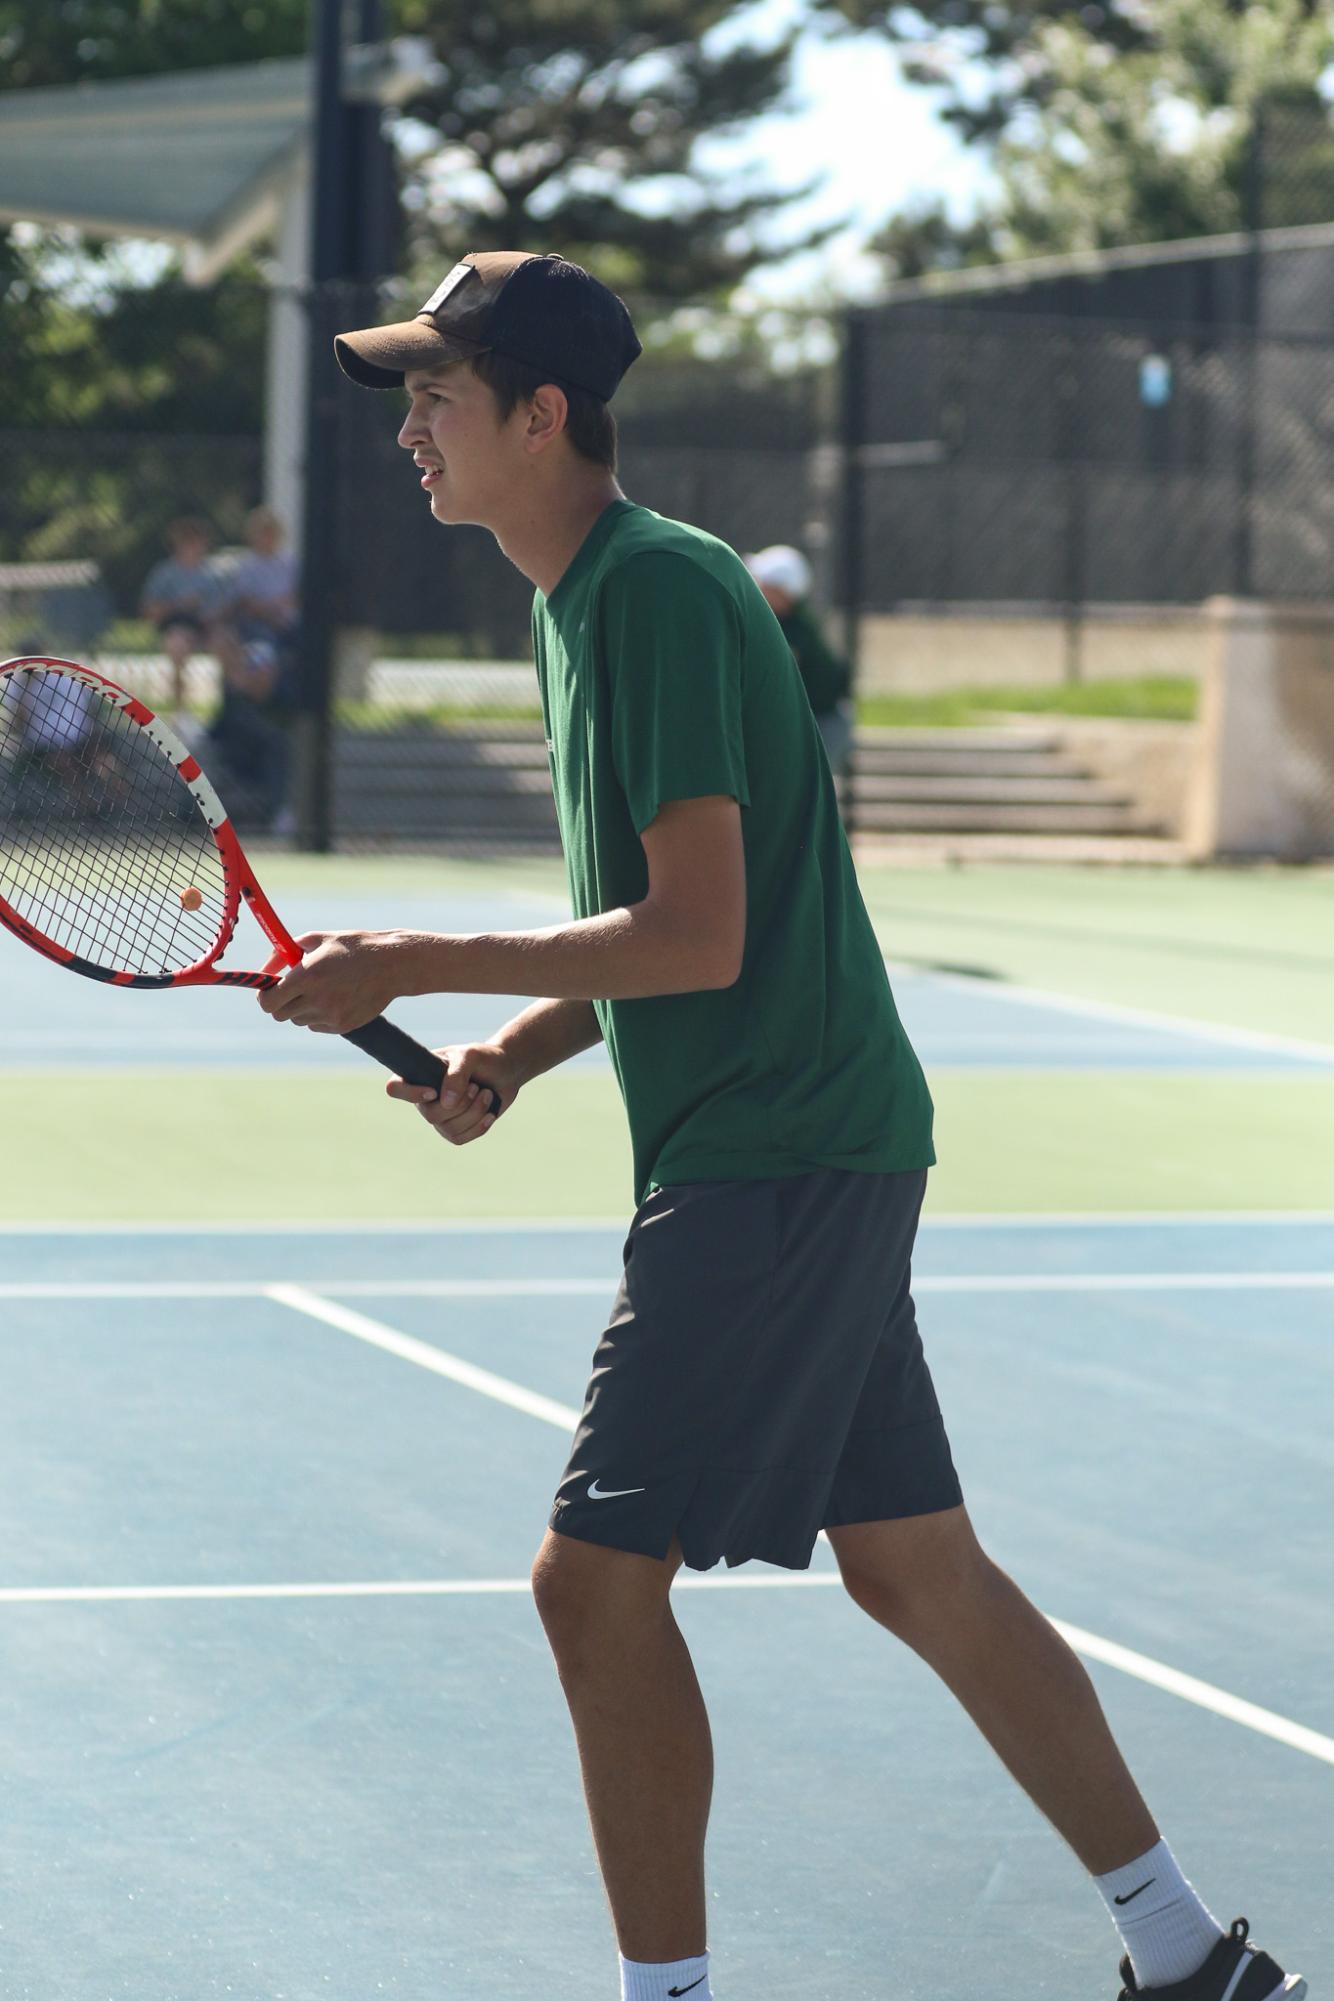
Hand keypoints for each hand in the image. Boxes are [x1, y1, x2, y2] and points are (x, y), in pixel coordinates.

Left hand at [257, 930, 405, 1033]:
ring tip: (321, 990)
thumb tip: (262, 971)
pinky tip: (336, 998)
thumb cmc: (352, 947)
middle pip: (279, 1014)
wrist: (392, 964)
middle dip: (281, 1003)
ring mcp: (331, 1016)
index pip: (268, 1002)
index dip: (265, 997)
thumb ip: (283, 954)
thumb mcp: (316, 940)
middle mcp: (317, 999)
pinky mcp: (343, 1026)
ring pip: (298, 1020)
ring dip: (301, 1008)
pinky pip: (317, 1026)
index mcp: (307, 976)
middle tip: (292, 990)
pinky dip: (319, 1015)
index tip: (270, 989)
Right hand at [387, 1041, 520, 1144]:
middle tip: (475, 1086)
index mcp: (420, 1075)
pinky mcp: (456, 1130)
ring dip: (474, 1112)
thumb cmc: (483, 1058)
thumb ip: (456, 1074)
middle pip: (430, 1115)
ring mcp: (440, 1117)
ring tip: (487, 1093)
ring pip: (449, 1129)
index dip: (410, 1093)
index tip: (434, 1091)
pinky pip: (461, 1138)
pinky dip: (479, 1126)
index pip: (396, 1088)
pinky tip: (490, 1113)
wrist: (506, 1071)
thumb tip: (445, 1103)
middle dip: (461, 1103)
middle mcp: (425, 1099)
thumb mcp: (470, 1056)